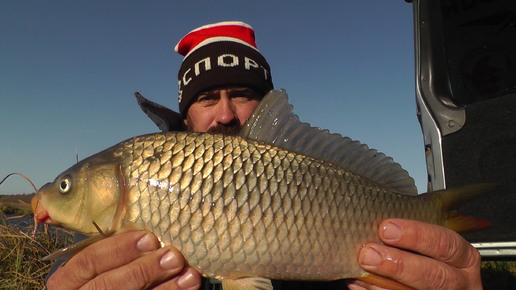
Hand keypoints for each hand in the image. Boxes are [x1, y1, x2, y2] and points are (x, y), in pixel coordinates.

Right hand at [46, 230, 201, 289]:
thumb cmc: (104, 280)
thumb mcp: (98, 268)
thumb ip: (114, 256)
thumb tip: (150, 237)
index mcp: (66, 281)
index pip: (87, 262)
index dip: (119, 248)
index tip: (149, 237)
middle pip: (106, 285)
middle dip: (143, 270)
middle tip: (174, 256)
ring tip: (190, 276)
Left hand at [347, 219, 481, 289]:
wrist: (432, 284)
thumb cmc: (429, 257)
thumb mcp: (432, 243)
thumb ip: (414, 235)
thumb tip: (378, 221)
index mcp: (463, 257)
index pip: (445, 243)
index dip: (416, 234)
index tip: (387, 228)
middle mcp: (458, 281)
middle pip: (434, 275)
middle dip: (399, 264)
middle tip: (370, 253)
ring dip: (382, 283)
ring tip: (362, 269)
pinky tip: (359, 282)